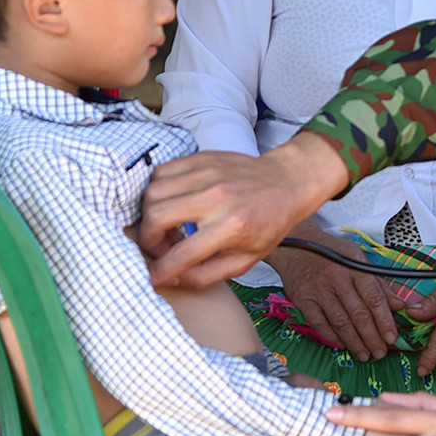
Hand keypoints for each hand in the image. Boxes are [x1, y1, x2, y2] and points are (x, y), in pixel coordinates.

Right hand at [142, 135, 349, 287]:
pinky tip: (171, 203)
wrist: (287, 181)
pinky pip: (162, 171)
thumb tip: (173, 277)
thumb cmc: (268, 224)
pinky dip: (158, 190)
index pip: (181, 255)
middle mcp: (217, 197)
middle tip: (159, 246)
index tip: (152, 276)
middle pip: (157, 216)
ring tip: (166, 225)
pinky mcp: (203, 158)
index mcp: (232, 226)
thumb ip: (207, 274)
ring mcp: (208, 173)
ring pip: (154, 191)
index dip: (158, 271)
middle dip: (147, 239)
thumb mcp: (247, 260)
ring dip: (150, 214)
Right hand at [275, 234, 400, 362]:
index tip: (392, 337)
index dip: (384, 320)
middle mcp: (337, 277)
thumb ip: (379, 283)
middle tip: (380, 352)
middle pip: (358, 313)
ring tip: (364, 355)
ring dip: (354, 342)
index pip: (374, 298)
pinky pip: (319, 323)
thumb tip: (399, 305)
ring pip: (340, 321)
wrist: (296, 245)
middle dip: (371, 337)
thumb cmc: (331, 252)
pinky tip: (342, 345)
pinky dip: (332, 336)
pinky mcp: (303, 299)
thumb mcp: (359, 259)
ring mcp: (318, 289)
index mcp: (355, 266)